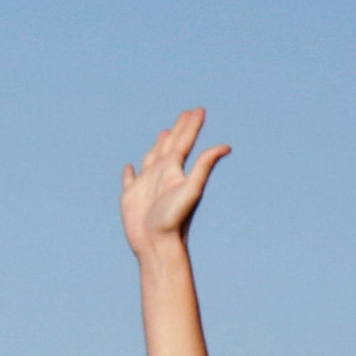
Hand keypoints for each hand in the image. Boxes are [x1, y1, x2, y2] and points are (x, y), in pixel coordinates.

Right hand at [121, 110, 229, 260]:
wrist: (157, 245)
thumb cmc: (175, 220)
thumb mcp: (192, 189)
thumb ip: (204, 166)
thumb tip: (226, 146)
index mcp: (175, 170)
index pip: (185, 142)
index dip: (191, 126)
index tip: (199, 110)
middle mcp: (161, 174)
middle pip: (170, 146)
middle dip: (179, 129)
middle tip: (187, 113)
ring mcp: (146, 185)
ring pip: (152, 158)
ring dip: (158, 145)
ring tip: (164, 133)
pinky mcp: (131, 196)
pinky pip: (129, 180)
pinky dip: (129, 172)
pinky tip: (130, 167)